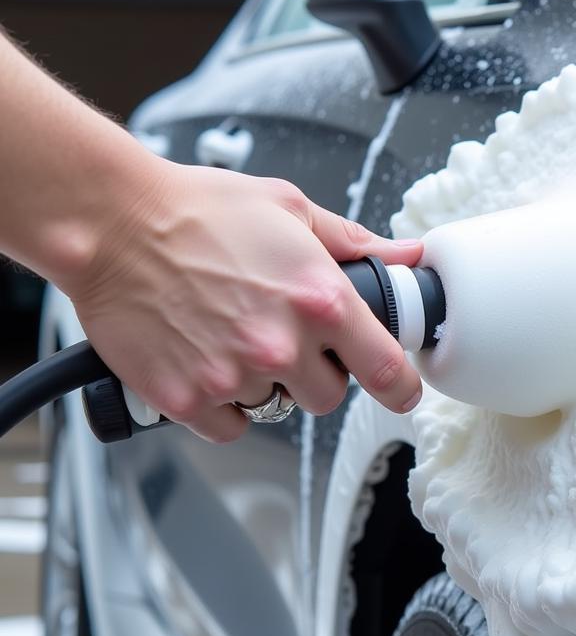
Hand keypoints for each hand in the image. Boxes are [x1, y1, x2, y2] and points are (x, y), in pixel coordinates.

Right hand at [66, 159, 422, 441]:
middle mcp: (283, 345)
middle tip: (284, 339)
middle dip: (316, 374)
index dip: (401, 388)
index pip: (387, 369)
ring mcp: (235, 377)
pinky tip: (208, 362)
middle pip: (329, 396)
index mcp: (321, 299)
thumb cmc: (198, 210)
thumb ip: (353, 242)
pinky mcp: (189, 400)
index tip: (402, 393)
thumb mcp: (289, 208)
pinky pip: (231, 427)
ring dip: (264, 383)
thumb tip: (404, 255)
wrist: (112, 222)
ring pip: (276, 408)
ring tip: (232, 336)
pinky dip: (224, 406)